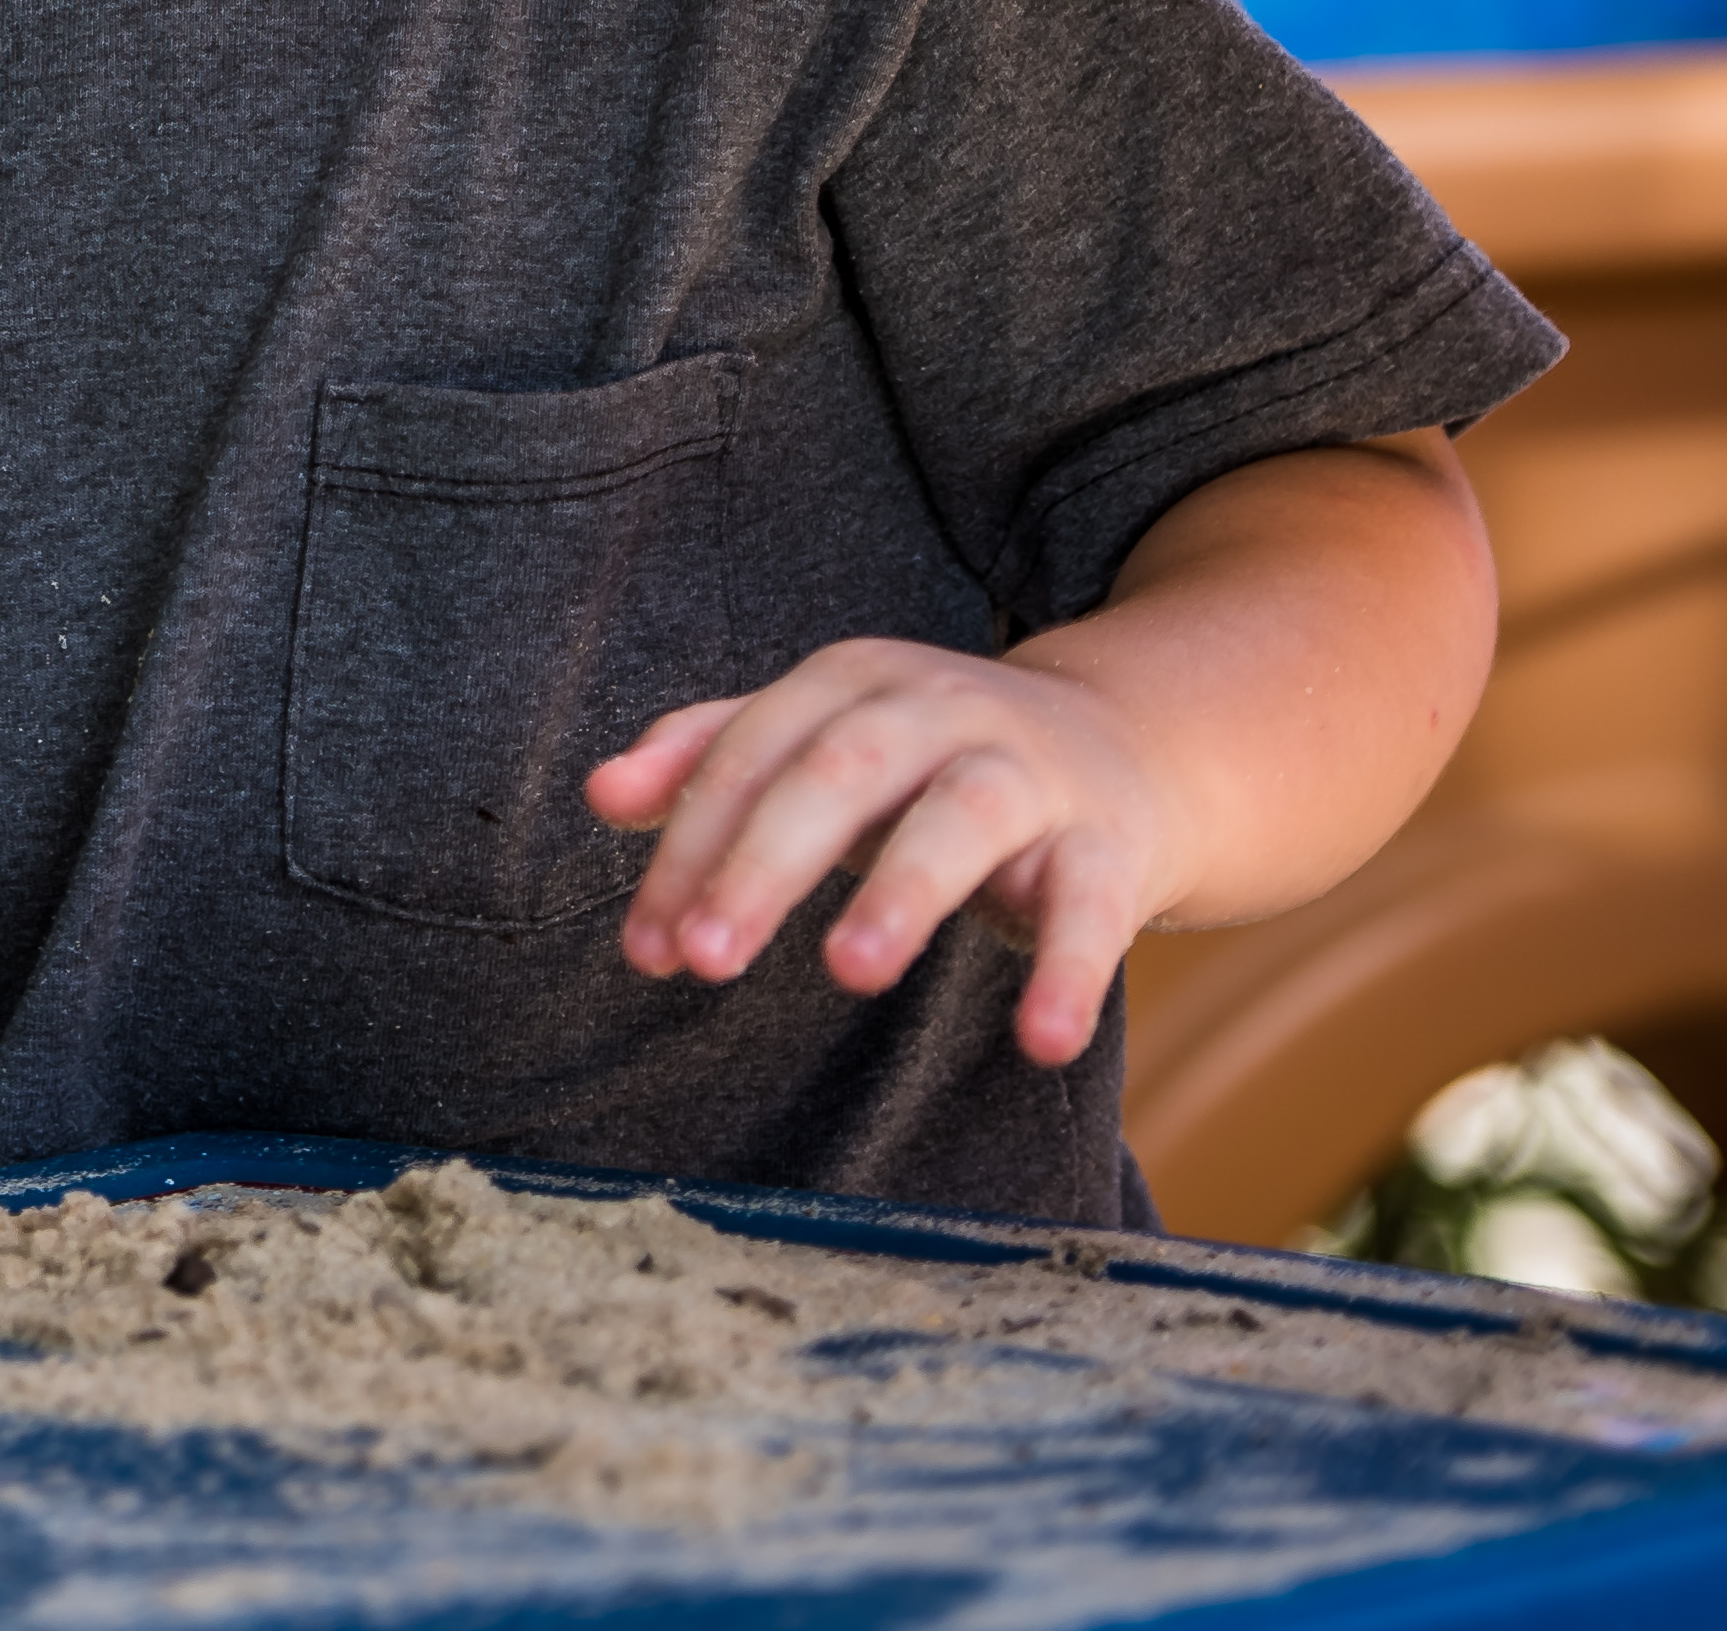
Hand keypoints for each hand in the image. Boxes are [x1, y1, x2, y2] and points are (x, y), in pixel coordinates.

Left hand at [585, 639, 1179, 1067]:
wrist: (1126, 747)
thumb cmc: (931, 762)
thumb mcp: (820, 742)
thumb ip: (709, 760)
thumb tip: (600, 792)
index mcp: (851, 682)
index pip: (750, 756)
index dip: (691, 850)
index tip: (648, 947)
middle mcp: (938, 709)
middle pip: (840, 770)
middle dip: (764, 861)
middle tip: (706, 956)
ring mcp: (1028, 770)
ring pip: (963, 815)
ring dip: (903, 889)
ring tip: (849, 969)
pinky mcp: (1108, 843)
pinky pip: (1092, 903)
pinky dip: (1071, 970)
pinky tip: (1042, 1043)